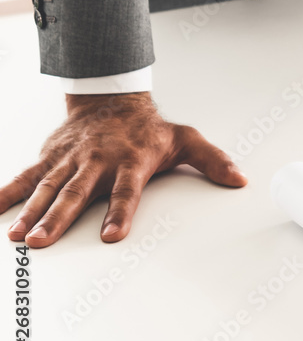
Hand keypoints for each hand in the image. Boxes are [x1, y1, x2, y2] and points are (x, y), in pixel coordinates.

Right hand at [2, 93, 246, 247]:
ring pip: (47, 188)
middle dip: (59, 218)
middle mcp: (97, 161)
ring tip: (18, 237)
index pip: (126, 191)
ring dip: (31, 212)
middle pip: (76, 193)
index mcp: (130, 161)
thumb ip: (212, 161)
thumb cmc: (148, 128)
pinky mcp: (50, 158)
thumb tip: (240, 179)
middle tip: (42, 243)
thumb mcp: (186, 139)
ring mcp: (70, 160)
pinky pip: (24, 177)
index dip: (119, 212)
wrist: (110, 97)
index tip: (112, 236)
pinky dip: (6, 193)